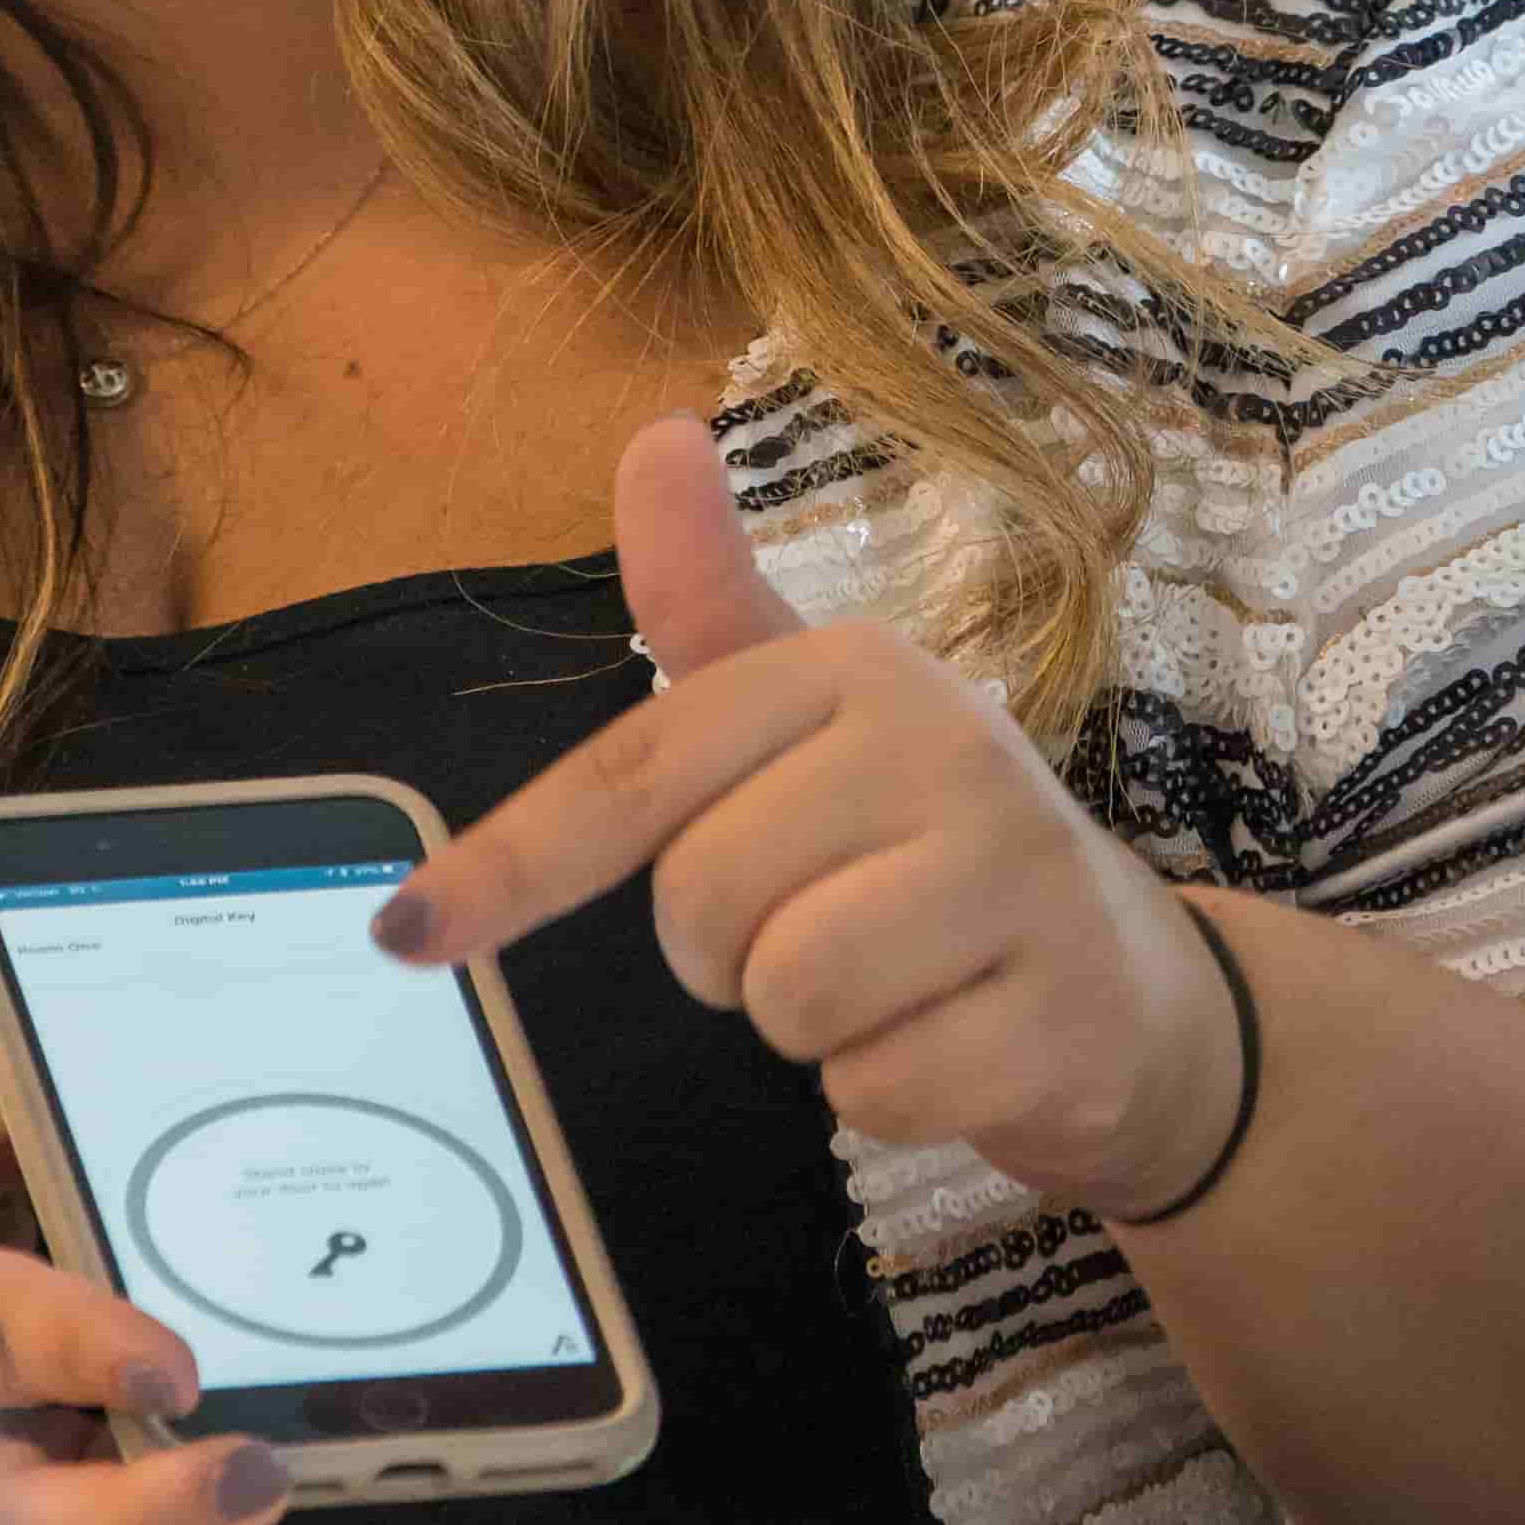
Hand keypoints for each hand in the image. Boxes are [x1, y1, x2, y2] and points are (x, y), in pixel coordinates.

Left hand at [376, 418, 1255, 1219]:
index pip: (638, 771)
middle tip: (819, 927)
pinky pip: (876, 1088)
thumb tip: (654, 433)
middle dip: (729, 955)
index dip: (513, 862)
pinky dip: (889, 1091)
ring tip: (888, 980)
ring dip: (810, 1028)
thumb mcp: (812, 717)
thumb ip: (708, 599)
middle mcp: (945, 744)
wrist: (1117, 981)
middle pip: (704, 903)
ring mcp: (1015, 874)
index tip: (407, 933)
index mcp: (857, 669)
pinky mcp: (1059, 1007)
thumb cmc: (922, 843)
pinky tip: (951, 1036)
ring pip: (789, 996)